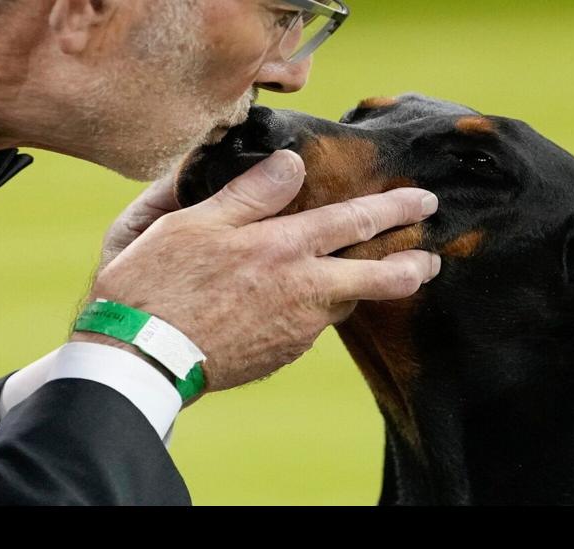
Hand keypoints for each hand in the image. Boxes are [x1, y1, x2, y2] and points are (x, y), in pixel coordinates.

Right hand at [83, 150, 440, 396]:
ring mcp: (296, 330)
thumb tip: (291, 164)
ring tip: (379, 277)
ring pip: (343, 302)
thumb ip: (249, 193)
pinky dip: (319, 309)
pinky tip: (308, 304)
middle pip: (376, 276)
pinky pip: (312, 325)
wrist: (139, 360)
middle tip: (434, 258)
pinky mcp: (282, 355)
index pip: (353, 220)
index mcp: (280, 248)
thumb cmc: (152, 285)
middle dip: (412, 264)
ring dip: (365, 288)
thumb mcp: (190, 222)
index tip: (422, 200)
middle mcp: (301, 291)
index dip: (393, 209)